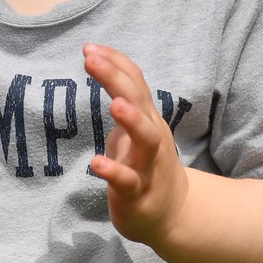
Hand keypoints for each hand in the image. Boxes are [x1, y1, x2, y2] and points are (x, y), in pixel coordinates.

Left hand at [83, 44, 188, 246]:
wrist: (173, 215)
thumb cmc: (146, 164)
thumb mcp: (135, 127)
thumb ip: (124, 99)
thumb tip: (101, 64)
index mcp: (147, 117)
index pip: (134, 81)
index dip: (114, 62)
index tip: (89, 47)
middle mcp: (151, 136)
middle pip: (139, 100)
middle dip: (116, 77)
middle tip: (91, 59)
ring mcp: (147, 165)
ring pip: (146, 139)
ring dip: (132, 120)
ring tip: (115, 104)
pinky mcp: (138, 193)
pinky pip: (128, 181)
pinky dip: (113, 171)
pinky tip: (96, 163)